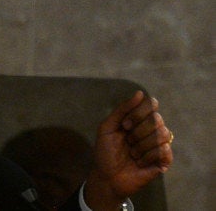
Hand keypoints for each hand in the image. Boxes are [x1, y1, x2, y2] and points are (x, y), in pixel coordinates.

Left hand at [84, 91, 172, 210]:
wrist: (106, 176)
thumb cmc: (105, 152)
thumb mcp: (107, 127)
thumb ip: (122, 109)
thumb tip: (140, 93)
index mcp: (139, 119)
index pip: (151, 104)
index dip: (138, 113)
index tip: (124, 126)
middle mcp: (152, 129)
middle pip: (157, 119)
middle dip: (138, 131)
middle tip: (127, 142)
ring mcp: (159, 144)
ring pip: (163, 134)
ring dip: (142, 145)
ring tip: (132, 153)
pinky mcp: (164, 160)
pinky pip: (164, 150)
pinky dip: (148, 156)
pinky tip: (139, 162)